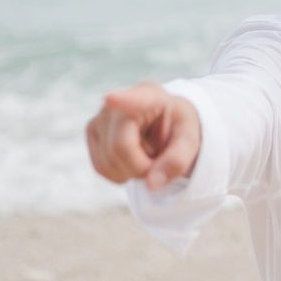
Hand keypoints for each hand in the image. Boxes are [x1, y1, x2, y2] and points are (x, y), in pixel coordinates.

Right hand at [85, 84, 201, 192]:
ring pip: (107, 162)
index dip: (121, 100)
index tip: (111, 99)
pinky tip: (132, 159)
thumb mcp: (189, 142)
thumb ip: (177, 162)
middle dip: (141, 168)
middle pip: (120, 149)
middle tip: (158, 161)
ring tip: (146, 156)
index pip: (135, 99)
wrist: (164, 122)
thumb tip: (151, 185)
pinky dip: (119, 174)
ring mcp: (101, 115)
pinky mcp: (91, 130)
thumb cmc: (177, 128)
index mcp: (150, 96)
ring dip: (131, 172)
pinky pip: (100, 167)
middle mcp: (120, 101)